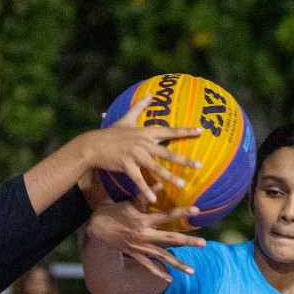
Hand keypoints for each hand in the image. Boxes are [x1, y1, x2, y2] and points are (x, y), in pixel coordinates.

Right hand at [75, 96, 203, 203]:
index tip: (201, 131)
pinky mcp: (126, 165)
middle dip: (185, 160)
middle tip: (200, 166)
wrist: (92, 145)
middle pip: (168, 152)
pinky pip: (138, 179)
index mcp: (145, 133)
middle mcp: (143, 143)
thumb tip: (150, 94)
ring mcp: (135, 155)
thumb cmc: (111, 133)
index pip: (170, 131)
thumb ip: (139, 107)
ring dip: (170, 176)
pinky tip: (154, 199)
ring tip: (182, 184)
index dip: (186, 131)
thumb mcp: (126, 118)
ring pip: (156, 167)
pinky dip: (146, 189)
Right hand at [86, 195, 207, 281]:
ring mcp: (140, 247)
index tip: (197, 210)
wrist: (97, 229)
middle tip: (204, 243)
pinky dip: (158, 273)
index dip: (182, 212)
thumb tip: (161, 183)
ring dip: (178, 265)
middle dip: (188, 242)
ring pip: (163, 257)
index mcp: (144, 220)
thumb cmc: (114, 212)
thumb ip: (145, 195)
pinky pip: (148, 266)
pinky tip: (171, 279)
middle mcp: (144, 235)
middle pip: (170, 239)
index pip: (167, 216)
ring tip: (193, 271)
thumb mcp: (129, 202)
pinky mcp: (136, 255)